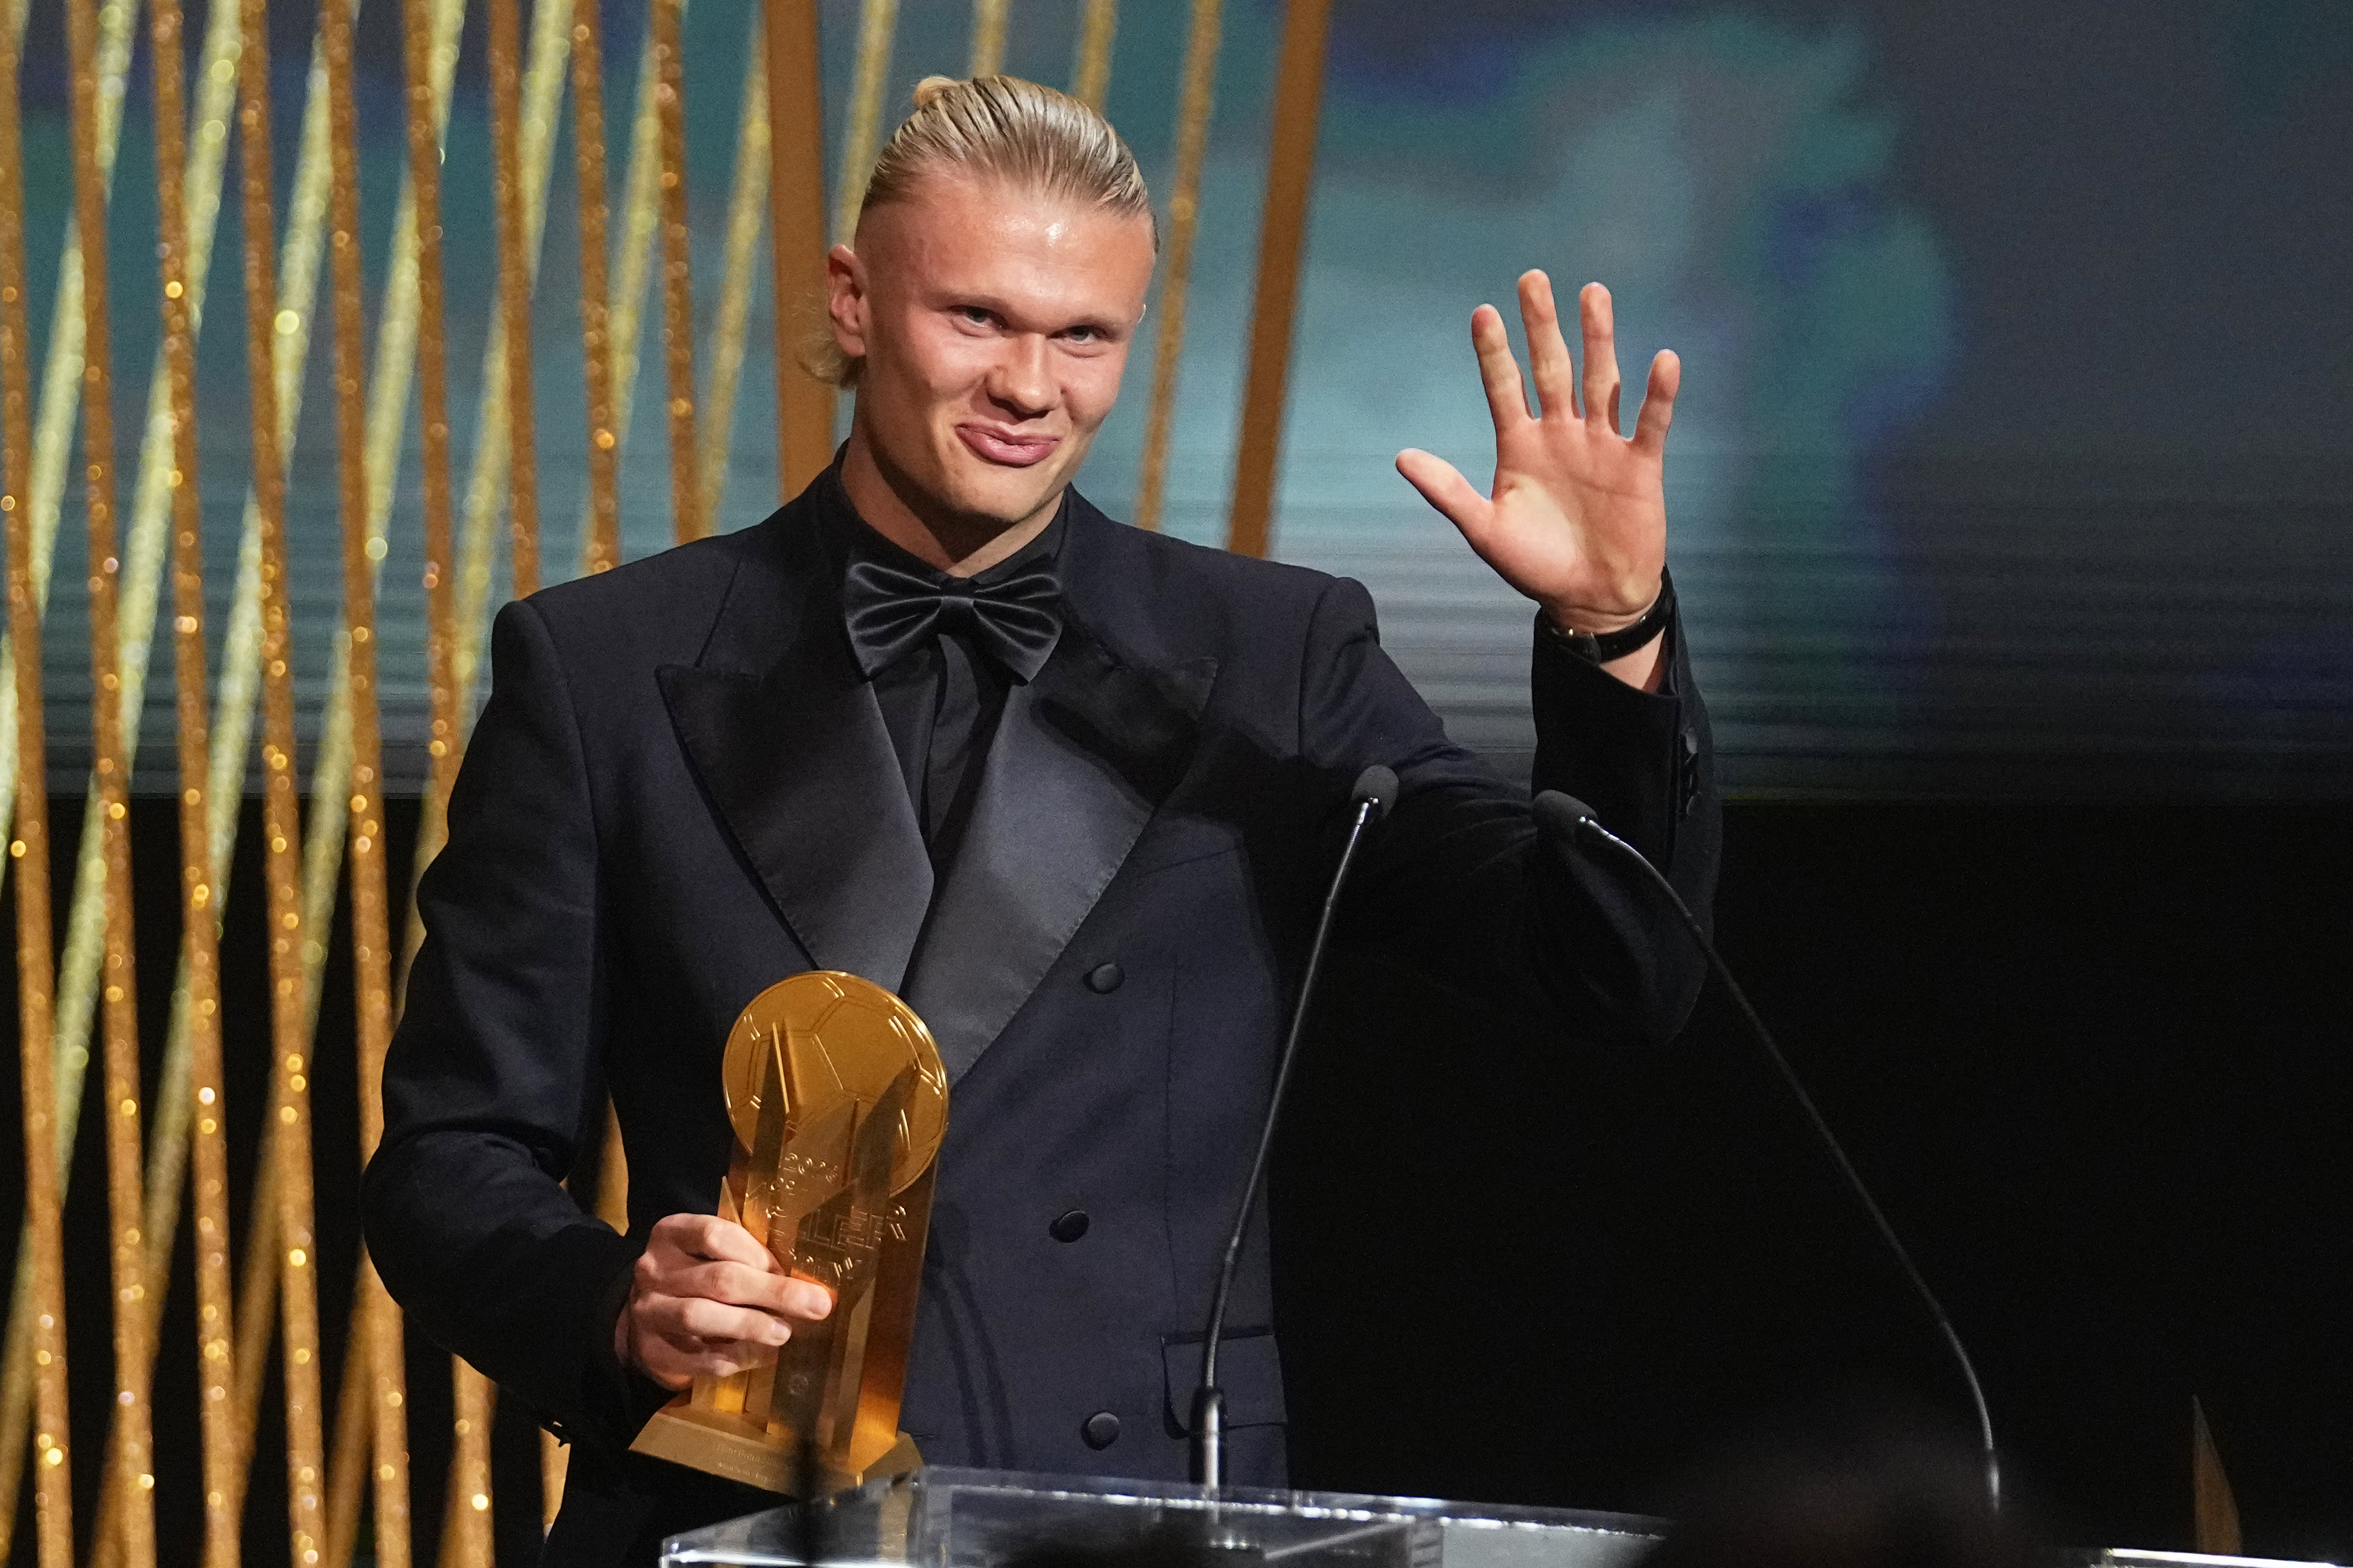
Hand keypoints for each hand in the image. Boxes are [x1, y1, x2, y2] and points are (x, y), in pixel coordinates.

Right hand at [614, 1213, 832, 1390]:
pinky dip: (733, 1358)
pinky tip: (762, 1356)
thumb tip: (804, 1281)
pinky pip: (696, 1358)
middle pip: (718, 1279)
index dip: (756, 1253)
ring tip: (784, 1332)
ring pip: (701, 1316)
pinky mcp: (652, 1352)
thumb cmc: (694, 1279)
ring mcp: (648, 1311)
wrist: (643, 1322)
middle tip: (816, 1305)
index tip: (788, 1268)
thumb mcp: (709, 1256)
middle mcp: (653, 1270)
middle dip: (773, 1292)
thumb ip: (745, 1259)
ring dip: (750, 1325)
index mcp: (671, 1234)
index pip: (714, 1235)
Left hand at [1397, 273, 1678, 653]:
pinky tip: (1662, 360)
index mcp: (1520, 445)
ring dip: (1598, 338)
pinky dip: (1658, 394)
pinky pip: (1650, 422)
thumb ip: (1448, 491)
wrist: (1592, 600)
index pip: (1504, 387)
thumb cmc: (1536, 566)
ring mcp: (1601, 444)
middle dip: (1542, 325)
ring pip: (1601, 380)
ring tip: (1593, 293)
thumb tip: (1401, 457)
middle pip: (1551, 368)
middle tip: (1533, 278)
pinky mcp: (1639, 464)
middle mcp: (1561, 434)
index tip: (1482, 312)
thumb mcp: (1485, 530)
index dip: (1494, 352)